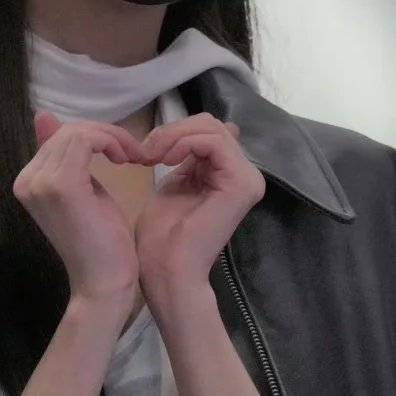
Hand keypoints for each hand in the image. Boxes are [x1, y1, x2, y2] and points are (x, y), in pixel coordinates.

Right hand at [14, 111, 144, 307]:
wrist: (104, 282)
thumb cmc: (102, 244)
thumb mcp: (84, 189)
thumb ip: (68, 157)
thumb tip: (43, 116)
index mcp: (27, 181)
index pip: (59, 136)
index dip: (95, 136)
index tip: (122, 153)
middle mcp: (26, 180)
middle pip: (67, 130)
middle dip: (105, 134)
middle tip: (132, 153)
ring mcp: (39, 183)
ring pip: (78, 131)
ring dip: (112, 137)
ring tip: (132, 157)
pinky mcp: (60, 185)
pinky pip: (87, 139)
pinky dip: (112, 142)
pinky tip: (126, 160)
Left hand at [135, 114, 265, 299]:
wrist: (165, 269)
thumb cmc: (163, 236)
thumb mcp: (175, 183)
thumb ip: (191, 156)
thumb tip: (223, 127)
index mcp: (231, 175)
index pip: (210, 131)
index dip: (176, 132)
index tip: (147, 151)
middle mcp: (247, 175)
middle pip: (212, 125)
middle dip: (173, 131)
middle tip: (146, 151)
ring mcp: (248, 179)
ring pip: (212, 129)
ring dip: (174, 137)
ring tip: (151, 156)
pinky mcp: (241, 183)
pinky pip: (213, 142)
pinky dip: (183, 143)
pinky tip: (164, 160)